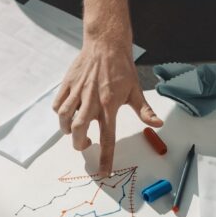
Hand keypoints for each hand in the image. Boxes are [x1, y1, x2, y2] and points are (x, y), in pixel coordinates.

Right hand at [53, 39, 162, 174]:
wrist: (105, 43)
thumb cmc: (122, 68)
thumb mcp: (136, 90)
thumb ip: (145, 111)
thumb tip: (158, 125)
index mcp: (110, 105)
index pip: (107, 138)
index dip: (105, 158)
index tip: (103, 173)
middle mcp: (91, 101)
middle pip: (78, 132)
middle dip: (79, 144)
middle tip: (86, 144)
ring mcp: (77, 92)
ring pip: (65, 119)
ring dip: (68, 130)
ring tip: (75, 130)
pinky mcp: (67, 85)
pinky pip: (58, 106)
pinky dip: (60, 115)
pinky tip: (68, 114)